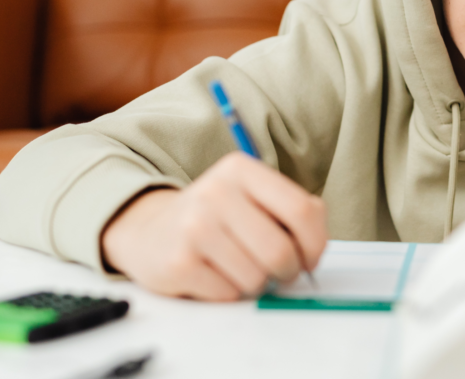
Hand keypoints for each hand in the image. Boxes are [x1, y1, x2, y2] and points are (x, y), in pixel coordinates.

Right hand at [101, 153, 326, 300]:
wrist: (149, 229)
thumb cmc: (215, 216)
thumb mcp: (251, 196)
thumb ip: (291, 209)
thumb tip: (314, 246)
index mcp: (242, 170)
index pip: (302, 210)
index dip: (315, 243)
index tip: (310, 257)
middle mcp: (216, 193)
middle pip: (280, 250)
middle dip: (289, 270)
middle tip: (282, 272)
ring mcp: (194, 227)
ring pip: (256, 276)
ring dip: (258, 282)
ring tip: (241, 268)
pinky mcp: (178, 263)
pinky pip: (228, 294)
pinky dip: (230, 292)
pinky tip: (216, 274)